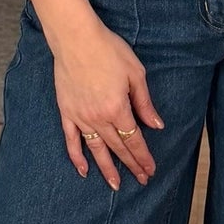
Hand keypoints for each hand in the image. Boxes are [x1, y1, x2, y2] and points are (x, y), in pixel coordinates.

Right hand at [52, 16, 163, 188]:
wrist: (76, 38)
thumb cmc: (108, 50)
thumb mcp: (135, 74)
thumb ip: (144, 103)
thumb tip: (156, 125)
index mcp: (118, 109)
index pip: (134, 140)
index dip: (144, 157)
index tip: (151, 170)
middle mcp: (99, 118)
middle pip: (118, 148)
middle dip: (132, 165)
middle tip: (142, 179)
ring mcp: (81, 117)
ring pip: (96, 150)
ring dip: (107, 169)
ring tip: (115, 185)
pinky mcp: (66, 112)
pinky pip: (71, 140)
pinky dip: (77, 157)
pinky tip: (83, 171)